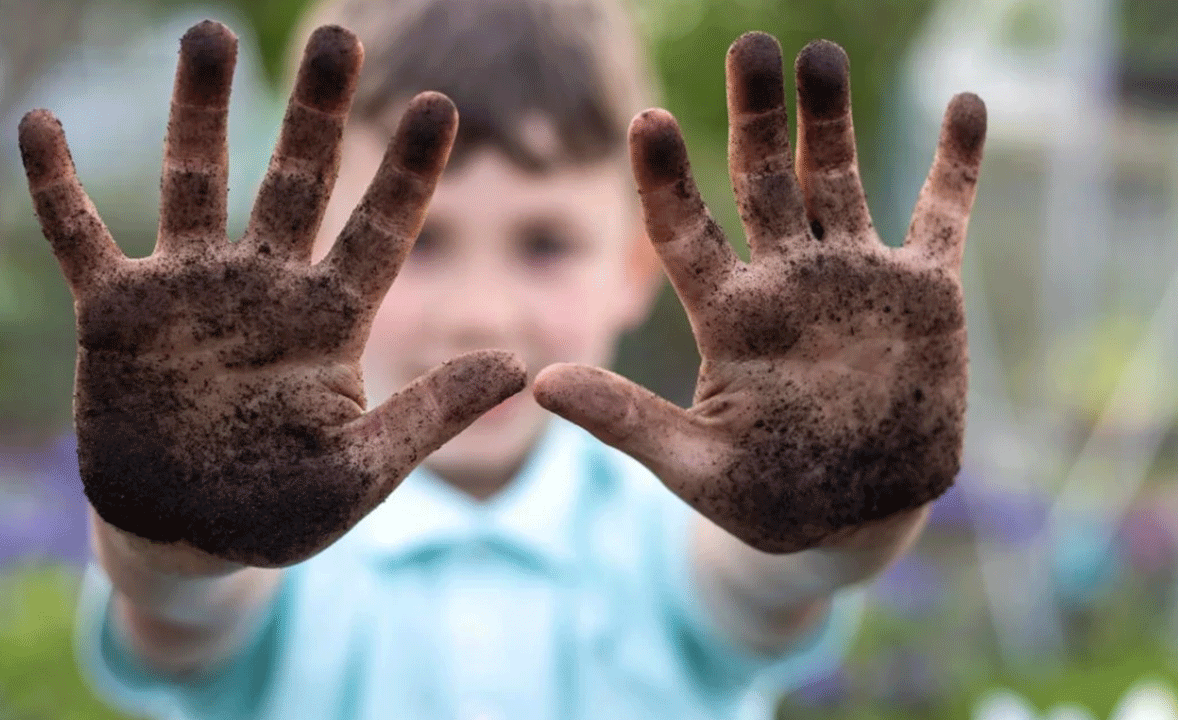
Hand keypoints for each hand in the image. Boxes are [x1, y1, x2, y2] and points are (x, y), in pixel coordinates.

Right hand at [19, 21, 524, 567]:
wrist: (188, 537)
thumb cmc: (280, 509)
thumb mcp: (362, 470)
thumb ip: (430, 414)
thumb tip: (520, 364)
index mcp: (330, 320)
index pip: (380, 231)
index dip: (408, 171)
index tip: (441, 105)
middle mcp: (264, 288)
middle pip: (296, 181)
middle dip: (316, 112)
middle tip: (338, 37)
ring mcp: (189, 292)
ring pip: (196, 182)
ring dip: (200, 111)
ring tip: (210, 35)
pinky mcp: (117, 313)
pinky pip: (79, 236)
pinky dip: (58, 186)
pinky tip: (40, 125)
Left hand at [535, 32, 984, 553]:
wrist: (853, 517)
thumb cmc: (764, 497)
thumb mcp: (693, 466)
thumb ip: (625, 422)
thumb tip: (539, 383)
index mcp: (729, 314)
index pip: (685, 231)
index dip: (666, 177)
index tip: (648, 120)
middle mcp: (786, 280)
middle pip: (763, 180)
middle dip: (758, 115)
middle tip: (751, 46)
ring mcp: (854, 279)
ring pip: (838, 180)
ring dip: (833, 119)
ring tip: (819, 56)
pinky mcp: (922, 294)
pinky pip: (943, 216)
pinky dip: (956, 165)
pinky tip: (966, 104)